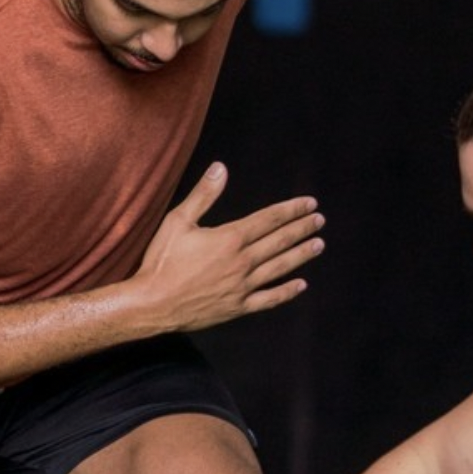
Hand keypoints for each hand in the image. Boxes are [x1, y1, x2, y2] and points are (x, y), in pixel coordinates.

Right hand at [131, 163, 322, 334]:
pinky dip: (287, 292)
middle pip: (280, 241)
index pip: (270, 219)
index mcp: (231, 238)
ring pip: (280, 267)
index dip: (292, 210)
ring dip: (301, 255)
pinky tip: (301, 285)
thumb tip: (220, 167)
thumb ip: (203, 195)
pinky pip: (269, 299)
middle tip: (319, 220)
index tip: (309, 203)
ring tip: (318, 245)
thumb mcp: (178, 221)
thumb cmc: (161, 261)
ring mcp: (243, 286)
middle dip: (302, 229)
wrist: (153, 304)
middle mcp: (243, 262)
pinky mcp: (239, 306)